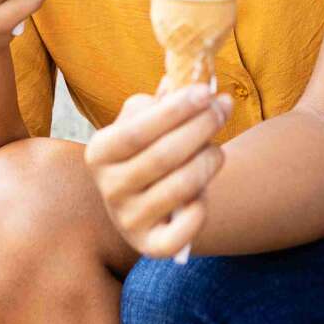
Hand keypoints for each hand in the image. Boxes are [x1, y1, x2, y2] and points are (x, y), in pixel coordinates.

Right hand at [86, 86, 231, 258]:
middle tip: (224, 107)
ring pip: (182, 187)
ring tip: (216, 148)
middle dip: (202, 127)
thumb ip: (163, 99)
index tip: (206, 91)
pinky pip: (183, 232)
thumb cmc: (150, 147)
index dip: (175, 110)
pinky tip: (204, 190)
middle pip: (164, 156)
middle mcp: (108, 189)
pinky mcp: (150, 247)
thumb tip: (185, 76)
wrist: (149, 198)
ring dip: (209, 160)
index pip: (137, 130)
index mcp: (99, 152)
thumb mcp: (147, 118)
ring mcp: (128, 221)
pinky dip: (200, 208)